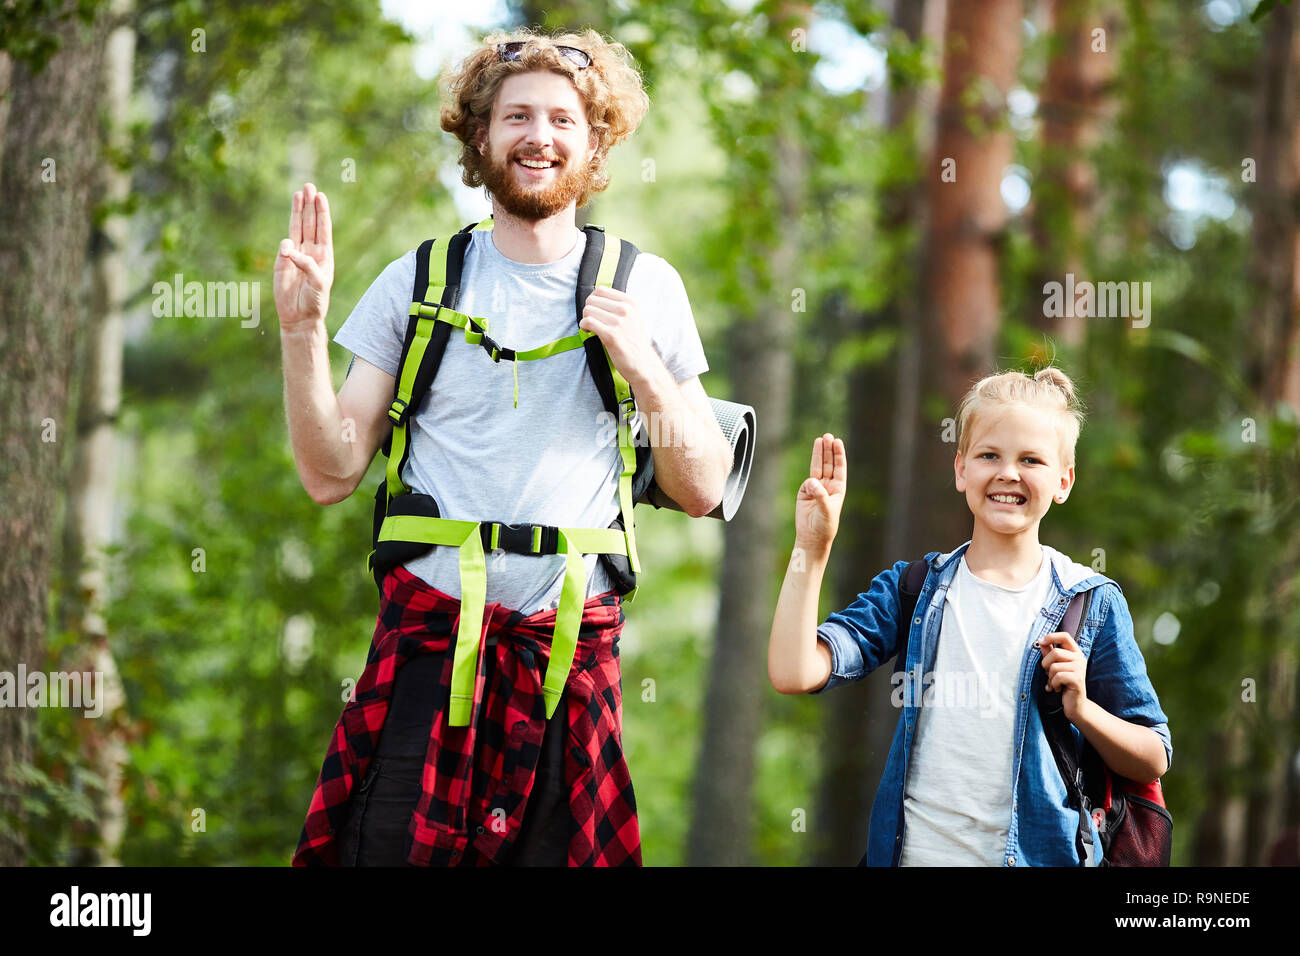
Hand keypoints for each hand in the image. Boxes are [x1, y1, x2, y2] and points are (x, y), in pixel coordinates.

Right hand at [274, 182, 333, 331]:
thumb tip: (289, 248)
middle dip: (309, 205)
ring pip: (296, 229)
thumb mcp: (318, 283)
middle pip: (310, 223)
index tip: (320, 196)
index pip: (323, 229)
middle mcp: (311, 252)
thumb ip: (307, 265)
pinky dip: (285, 245)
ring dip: (297, 212)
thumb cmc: (315, 301)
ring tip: (298, 194)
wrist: (300, 316)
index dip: (321, 212)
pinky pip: (284, 248)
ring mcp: (295, 256)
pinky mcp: (281, 263)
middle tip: (309, 186)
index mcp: (324, 256)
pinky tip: (288, 246)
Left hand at [579, 286, 659, 386]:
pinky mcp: (611, 335)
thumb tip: (596, 296)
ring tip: (592, 329)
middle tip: (593, 322)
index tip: (597, 312)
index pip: (600, 290)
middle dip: (588, 311)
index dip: (594, 301)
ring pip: (588, 310)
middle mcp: (625, 309)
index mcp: (630, 302)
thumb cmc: (634, 342)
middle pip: (591, 299)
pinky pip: (587, 322)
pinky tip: (589, 332)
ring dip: (585, 320)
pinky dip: (583, 327)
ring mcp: (619, 322)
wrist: (643, 364)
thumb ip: (619, 305)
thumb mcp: (634, 317)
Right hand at [795, 434, 845, 556]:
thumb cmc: (825, 525)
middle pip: (829, 464)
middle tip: (828, 436)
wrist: (812, 536)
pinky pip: (807, 480)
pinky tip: (810, 484)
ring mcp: (816, 488)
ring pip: (818, 467)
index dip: (838, 455)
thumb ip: (820, 495)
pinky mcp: (805, 492)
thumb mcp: (826, 510)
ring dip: (819, 454)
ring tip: (819, 439)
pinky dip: (809, 477)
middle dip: (828, 450)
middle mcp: (828, 486)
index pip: (839, 468)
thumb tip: (811, 481)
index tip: (837, 442)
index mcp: (838, 489)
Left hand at [1038, 631, 1088, 722]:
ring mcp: (1080, 669)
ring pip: (1054, 666)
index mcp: (1075, 652)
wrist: (1075, 704)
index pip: (1065, 636)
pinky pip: (1058, 676)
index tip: (1040, 641)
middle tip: (1048, 673)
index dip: (1051, 636)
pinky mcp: (1078, 679)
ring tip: (1054, 683)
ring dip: (1050, 677)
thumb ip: (1049, 653)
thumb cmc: (1064, 683)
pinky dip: (1053, 684)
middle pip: (1056, 652)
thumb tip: (1041, 641)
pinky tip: (1057, 688)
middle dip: (1046, 664)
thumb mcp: (1055, 666)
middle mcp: (1080, 658)